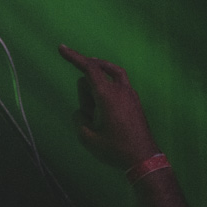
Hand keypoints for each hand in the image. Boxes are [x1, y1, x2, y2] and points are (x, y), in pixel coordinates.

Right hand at [58, 45, 159, 169]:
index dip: (74, 56)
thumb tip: (84, 113)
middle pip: (97, 74)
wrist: (144, 159)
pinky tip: (105, 109)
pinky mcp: (135, 101)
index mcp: (107, 95)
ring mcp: (130, 94)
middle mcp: (120, 89)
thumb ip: (80, 119)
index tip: (62, 48)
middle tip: (88, 114)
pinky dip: (108, 89)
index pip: (89, 68)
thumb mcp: (88, 137)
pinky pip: (119, 84)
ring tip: (95, 111)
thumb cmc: (115, 149)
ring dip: (97, 85)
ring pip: (111, 74)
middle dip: (86, 88)